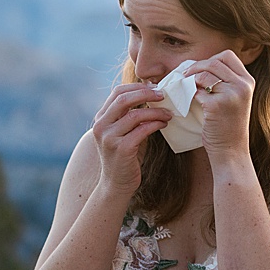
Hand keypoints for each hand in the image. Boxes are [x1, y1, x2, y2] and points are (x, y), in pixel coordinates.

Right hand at [91, 81, 173, 195]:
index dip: (138, 87)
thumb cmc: (125, 155)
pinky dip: (155, 124)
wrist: (117, 183)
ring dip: (156, 111)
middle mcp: (101, 125)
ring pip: (135, 115)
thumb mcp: (124, 131)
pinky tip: (164, 124)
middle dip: (146, 94)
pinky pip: (142, 130)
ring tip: (169, 113)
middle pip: (123, 99)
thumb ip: (130, 115)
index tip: (155, 87)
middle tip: (164, 95)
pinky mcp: (121, 149)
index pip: (117, 92)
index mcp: (101, 118)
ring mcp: (109, 138)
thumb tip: (153, 96)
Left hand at [183, 51, 256, 155]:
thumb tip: (198, 65)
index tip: (199, 69)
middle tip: (185, 75)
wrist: (230, 149)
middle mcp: (243, 85)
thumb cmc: (228, 124)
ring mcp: (232, 94)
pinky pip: (197, 91)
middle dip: (196, 66)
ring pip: (204, 74)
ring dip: (190, 79)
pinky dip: (189, 94)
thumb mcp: (235, 98)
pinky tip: (188, 101)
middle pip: (214, 61)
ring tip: (186, 88)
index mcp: (248, 81)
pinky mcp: (217, 105)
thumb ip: (225, 81)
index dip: (210, 59)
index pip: (227, 56)